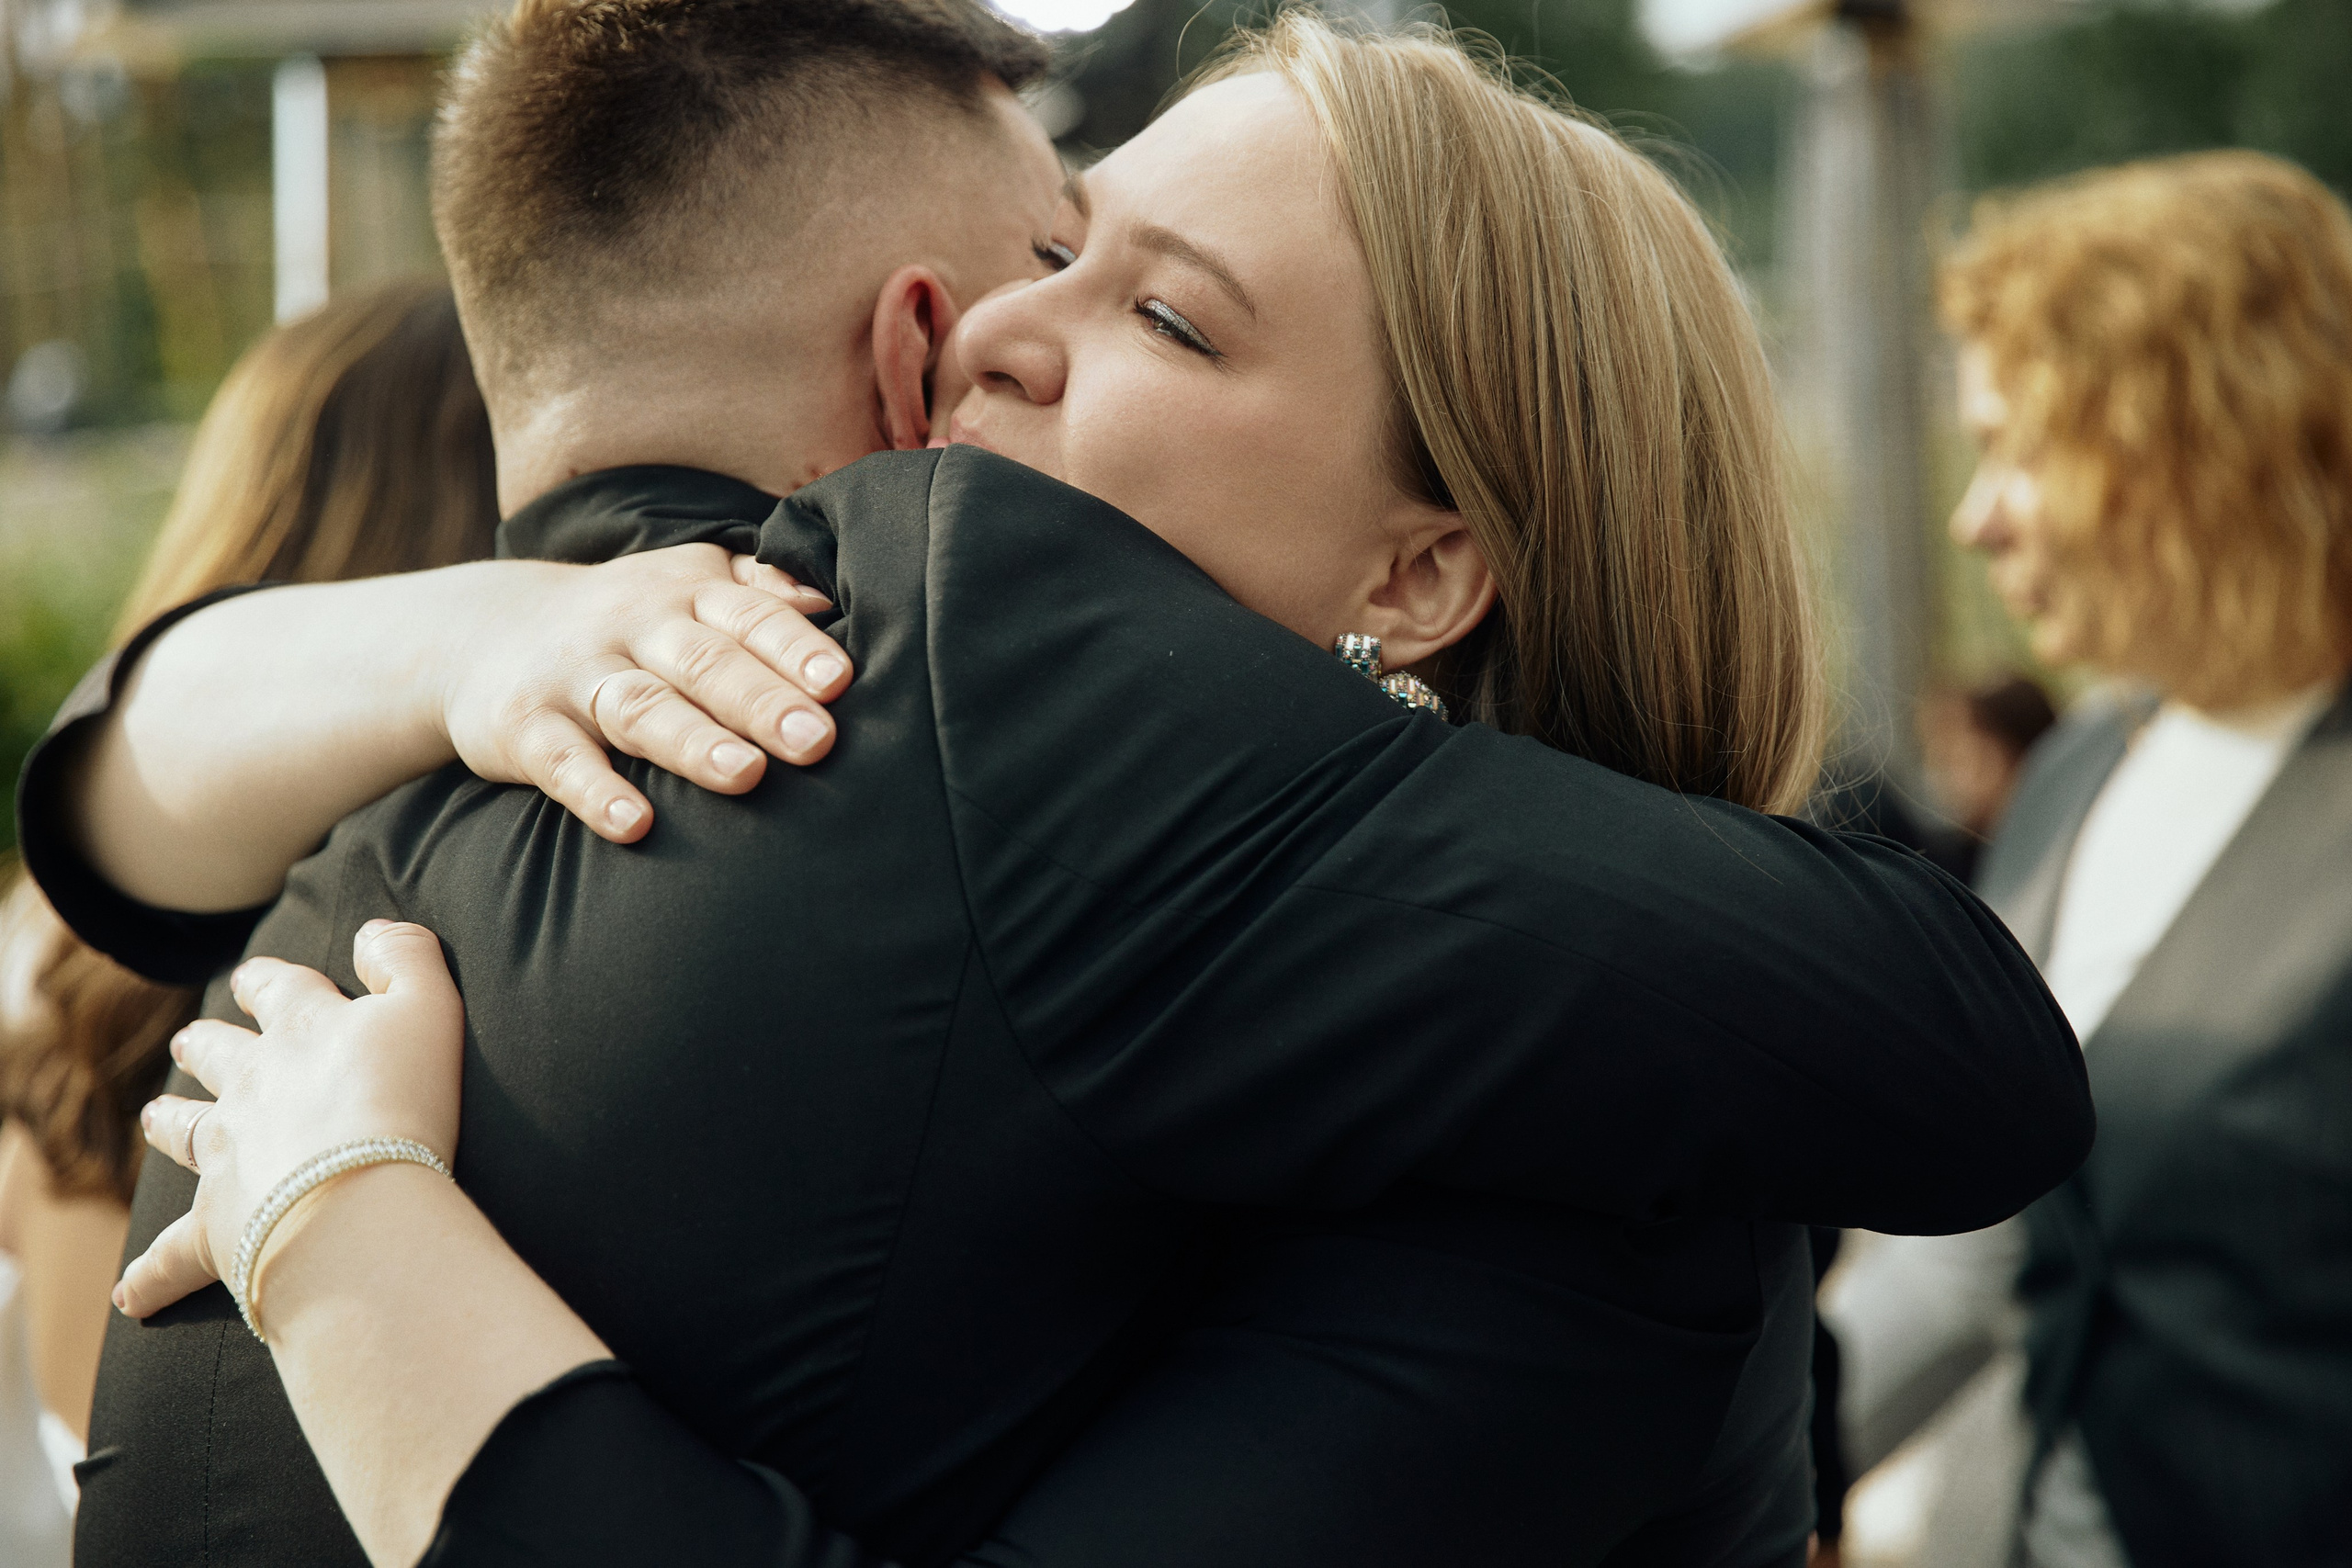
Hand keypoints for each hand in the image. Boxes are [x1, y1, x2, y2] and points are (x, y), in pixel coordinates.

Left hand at [116, 921, 464, 1320]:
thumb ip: (406, 957)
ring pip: (186, 1131)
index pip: (279, 990)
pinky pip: (173, 1255)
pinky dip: (151, 1276)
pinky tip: (133, 1294)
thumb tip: (373, 933)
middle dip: (207, 1043)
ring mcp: (228, 1154)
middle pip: (219, 1055)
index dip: (269, 981)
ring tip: (159, 1117)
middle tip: (193, 1040)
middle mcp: (253, 1085)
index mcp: (304, 1031)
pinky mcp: (217, 1225)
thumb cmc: (405, 1103)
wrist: (359, 1204)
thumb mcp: (431, 1007)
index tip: (257, 978)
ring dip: (171, 1122)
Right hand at [440, 546, 854, 842]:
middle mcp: (633, 626)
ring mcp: (575, 675)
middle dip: (761, 700)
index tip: (839, 682)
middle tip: (815, 740)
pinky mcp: (524, 725)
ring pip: (640, 708)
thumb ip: (760, 593)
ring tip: (745, 776)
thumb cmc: (626, 622)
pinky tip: (634, 825)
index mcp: (687, 592)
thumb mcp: (687, 585)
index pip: (747, 616)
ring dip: (693, 743)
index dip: (792, 646)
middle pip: (703, 662)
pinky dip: (596, 792)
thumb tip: (833, 598)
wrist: (481, 631)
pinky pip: (562, 761)